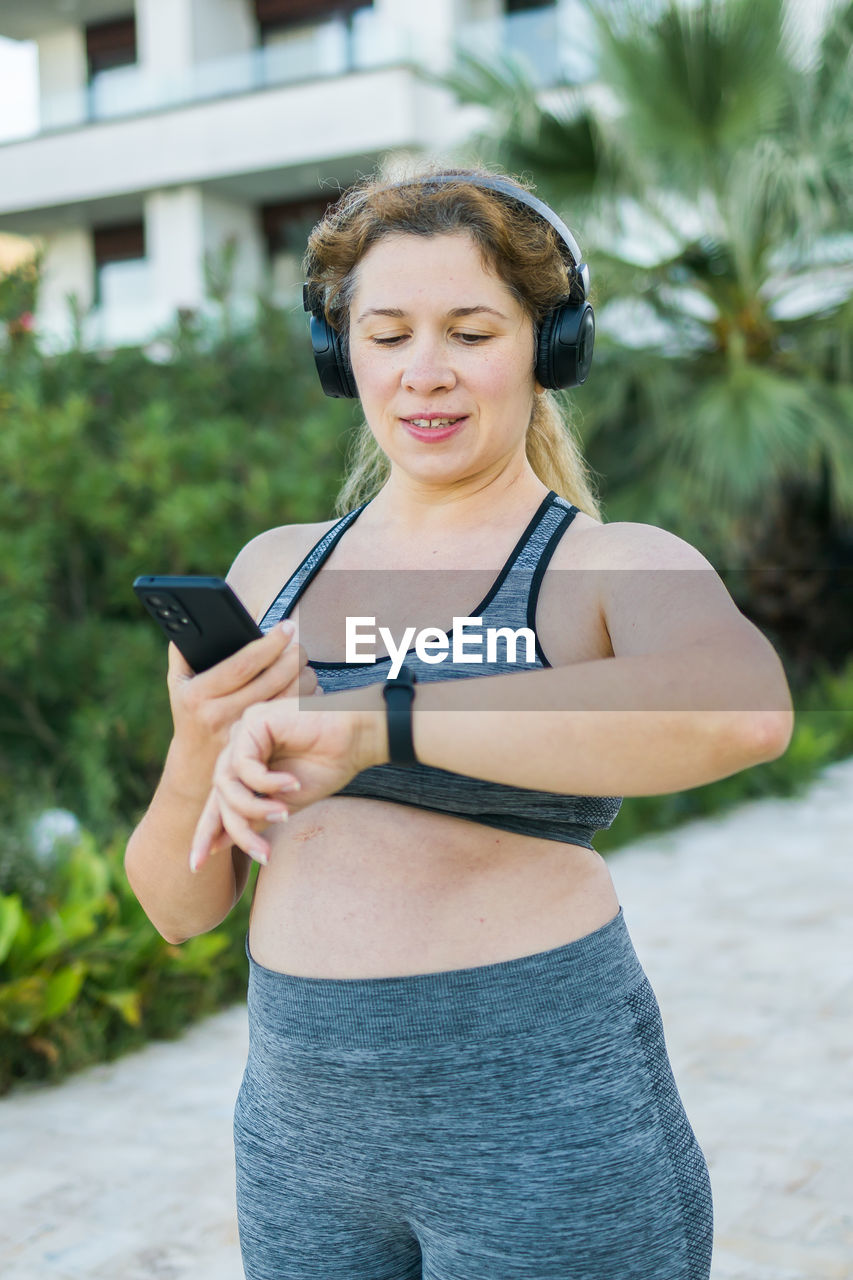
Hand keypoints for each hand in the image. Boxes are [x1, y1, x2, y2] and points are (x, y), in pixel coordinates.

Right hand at [167, 620, 319, 780]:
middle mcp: (221, 714)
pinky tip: (309, 687)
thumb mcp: (179, 684)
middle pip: (270, 681)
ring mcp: (242, 733)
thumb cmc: (190, 714)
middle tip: (300, 646)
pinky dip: (305, 699)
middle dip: (292, 659)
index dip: (269, 644)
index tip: (286, 627)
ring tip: (305, 664)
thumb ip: (183, 652)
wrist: (194, 768)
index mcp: (201, 694)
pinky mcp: (260, 745)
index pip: (242, 664)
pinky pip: (289, 718)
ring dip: (303, 678)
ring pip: (285, 700)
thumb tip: (192, 619)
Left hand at [188, 697, 381, 871]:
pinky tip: (293, 783)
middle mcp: (240, 746)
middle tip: (261, 853)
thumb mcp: (285, 803)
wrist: (357, 735)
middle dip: (234, 829)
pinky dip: (266, 782)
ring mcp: (244, 732)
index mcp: (246, 764)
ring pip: (227, 784)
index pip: (219, 800)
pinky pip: (244, 765)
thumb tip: (217, 844)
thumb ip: (252, 817)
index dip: (207, 831)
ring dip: (255, 807)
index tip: (197, 864)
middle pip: (219, 795)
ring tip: (284, 813)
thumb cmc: (328, 765)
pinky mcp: (253, 721)